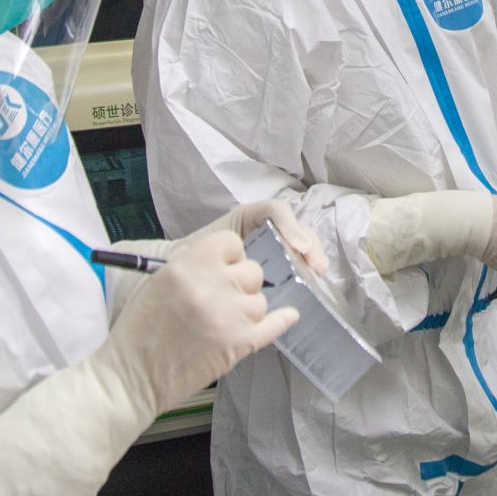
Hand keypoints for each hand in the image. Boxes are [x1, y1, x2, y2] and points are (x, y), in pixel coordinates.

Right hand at [0, 231, 297, 495]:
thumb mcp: (159, 280)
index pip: (232, 243)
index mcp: (189, 264)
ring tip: (227, 322)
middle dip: (241, 284)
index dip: (230, 257)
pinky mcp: (241, 344)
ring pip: (260, 299)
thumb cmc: (140, 329)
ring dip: (249, 309)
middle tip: (223, 301)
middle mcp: (213, 284)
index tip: (221, 271)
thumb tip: (229, 258)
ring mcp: (230, 315)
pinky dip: (282, 320)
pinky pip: (275, 324)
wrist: (131, 378)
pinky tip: (288, 316)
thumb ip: (194, 265)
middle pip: (252, 271)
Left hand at [196, 199, 329, 275]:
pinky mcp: (276, 271)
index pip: (274, 211)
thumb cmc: (189, 257)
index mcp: (246, 220)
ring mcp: (272, 250)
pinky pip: (296, 266)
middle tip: (316, 266)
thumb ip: (215, 245)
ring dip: (312, 257)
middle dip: (309, 243)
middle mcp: (263, 231)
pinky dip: (306, 272)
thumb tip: (239, 251)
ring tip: (317, 273)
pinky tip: (312, 284)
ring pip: (300, 246)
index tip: (296, 247)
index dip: (289, 224)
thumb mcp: (199, 247)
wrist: (179, 278)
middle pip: (294, 228)